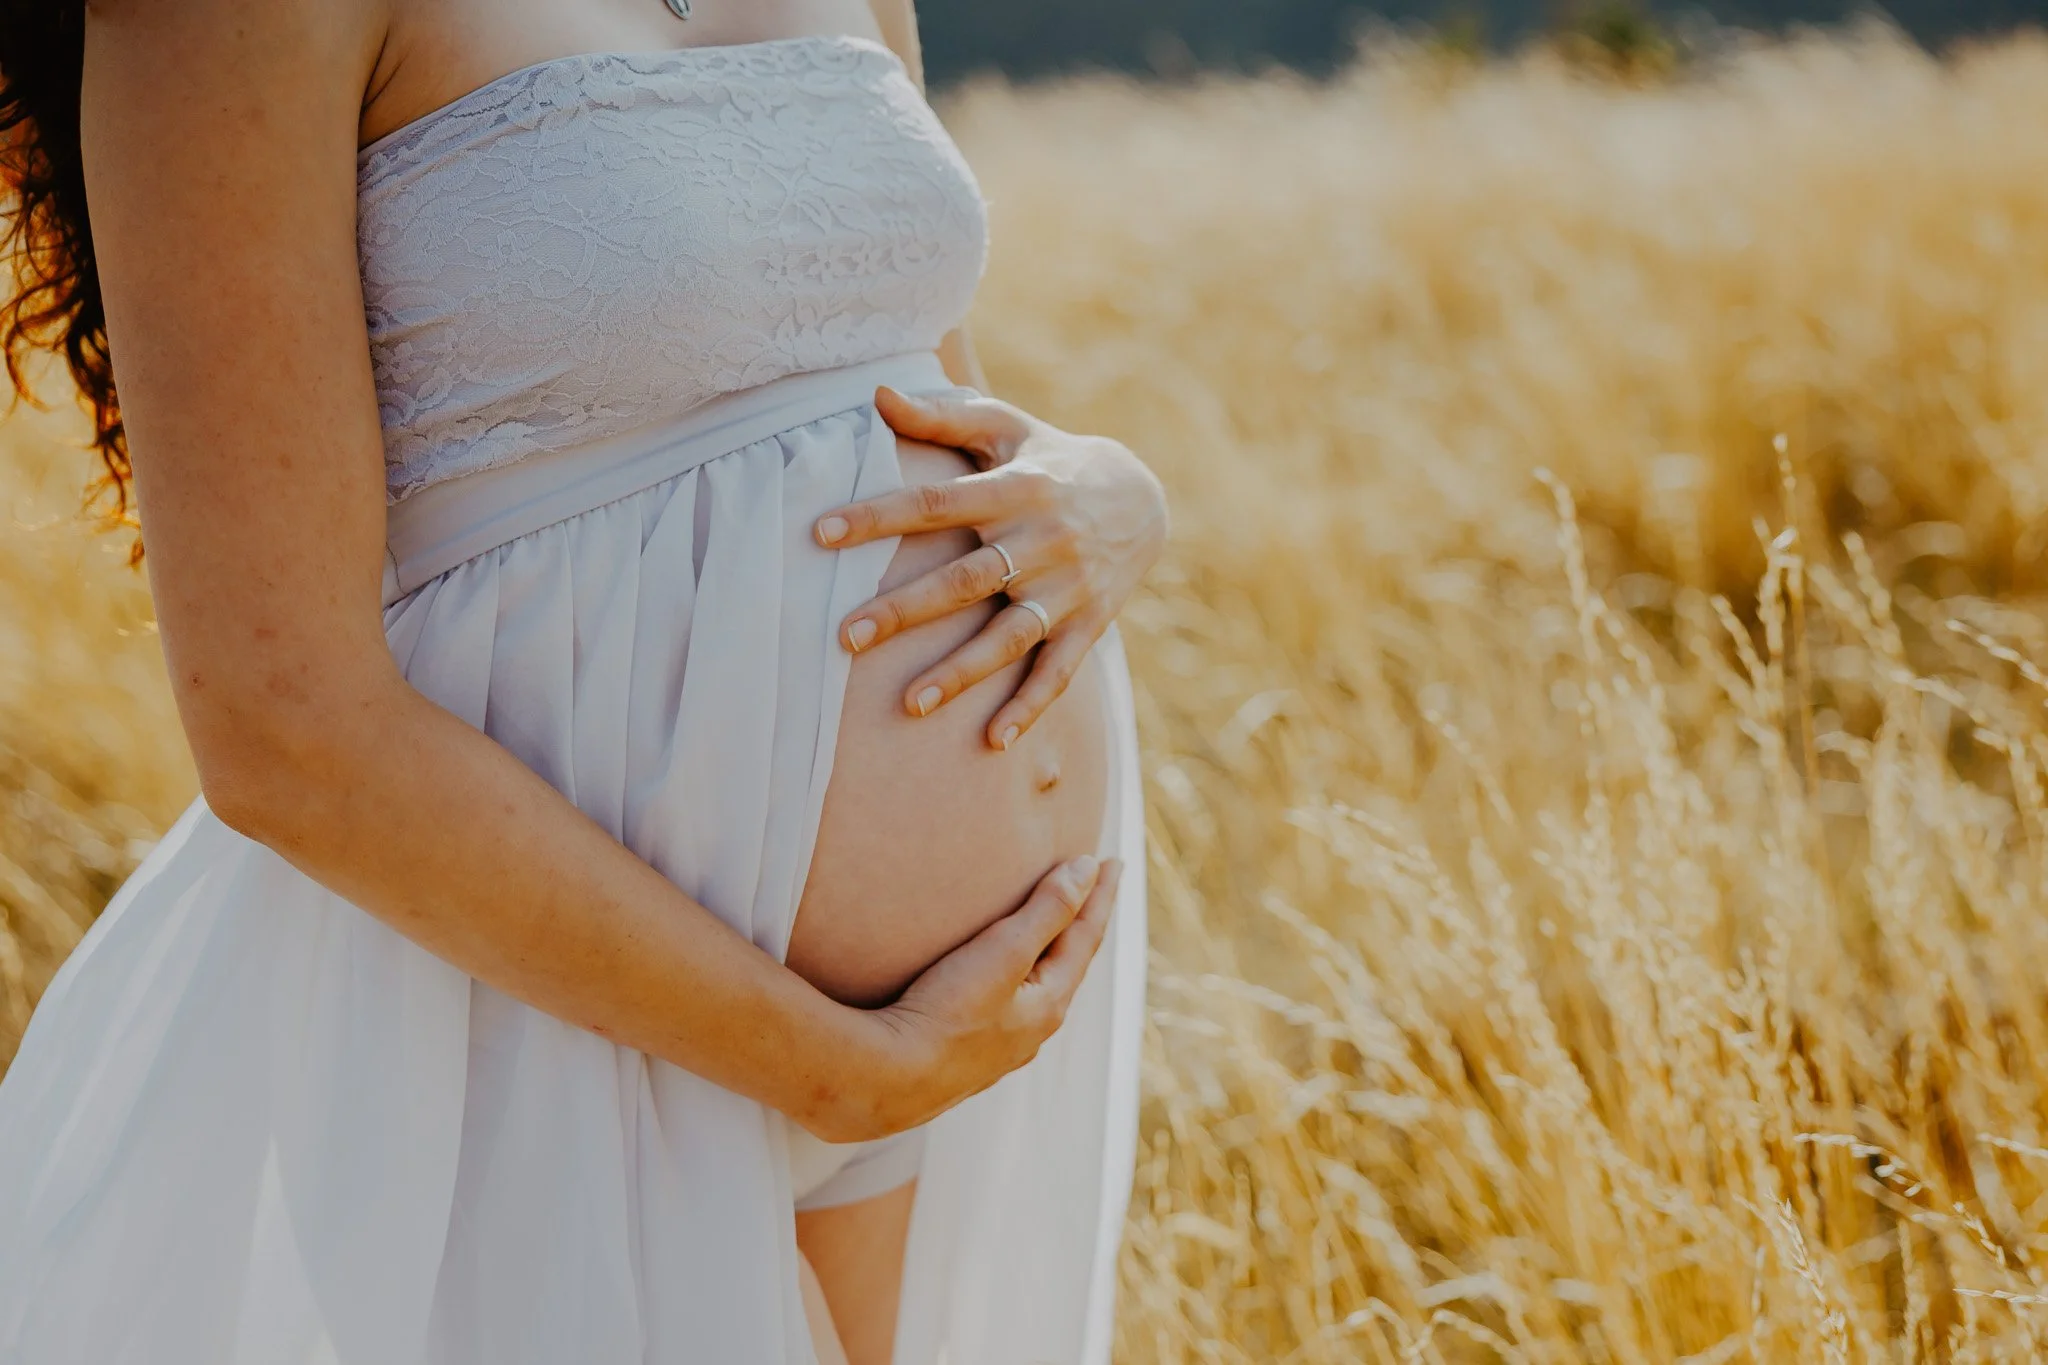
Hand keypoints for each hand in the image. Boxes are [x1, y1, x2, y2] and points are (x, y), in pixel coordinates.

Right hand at [810, 854, 1122, 1140]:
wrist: (888, 1082)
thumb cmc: (947, 1013)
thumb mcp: (1003, 952)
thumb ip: (1047, 909)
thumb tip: (1088, 868)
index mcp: (1049, 1004)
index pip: (1085, 937)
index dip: (1099, 896)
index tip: (1115, 861)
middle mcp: (1032, 1031)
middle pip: (1068, 965)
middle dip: (1080, 925)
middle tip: (1092, 891)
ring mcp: (999, 1049)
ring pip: (1038, 991)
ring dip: (1048, 956)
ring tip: (1050, 936)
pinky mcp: (965, 1057)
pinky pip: (1007, 1009)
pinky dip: (1016, 980)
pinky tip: (998, 985)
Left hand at [813, 387, 1167, 749]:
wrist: (1143, 496)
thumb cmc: (1051, 458)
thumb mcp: (1006, 428)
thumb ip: (942, 415)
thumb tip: (875, 394)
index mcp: (1014, 489)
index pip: (935, 502)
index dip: (879, 516)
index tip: (821, 533)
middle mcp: (1042, 540)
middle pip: (966, 579)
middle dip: (906, 609)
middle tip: (846, 636)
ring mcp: (1068, 588)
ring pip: (1009, 636)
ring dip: (961, 672)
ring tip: (909, 705)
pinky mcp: (1090, 623)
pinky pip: (1058, 671)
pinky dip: (1031, 707)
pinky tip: (994, 740)